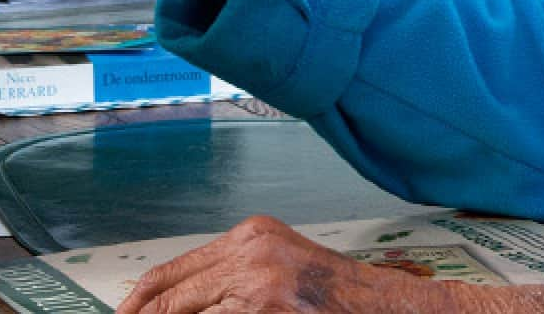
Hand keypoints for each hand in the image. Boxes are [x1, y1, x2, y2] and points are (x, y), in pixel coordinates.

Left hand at [115, 216, 543, 313]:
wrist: (404, 310)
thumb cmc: (350, 301)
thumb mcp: (284, 275)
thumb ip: (234, 284)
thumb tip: (177, 307)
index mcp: (251, 237)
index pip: (170, 273)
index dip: (138, 304)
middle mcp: (251, 252)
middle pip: (169, 299)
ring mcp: (260, 285)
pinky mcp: (268, 310)